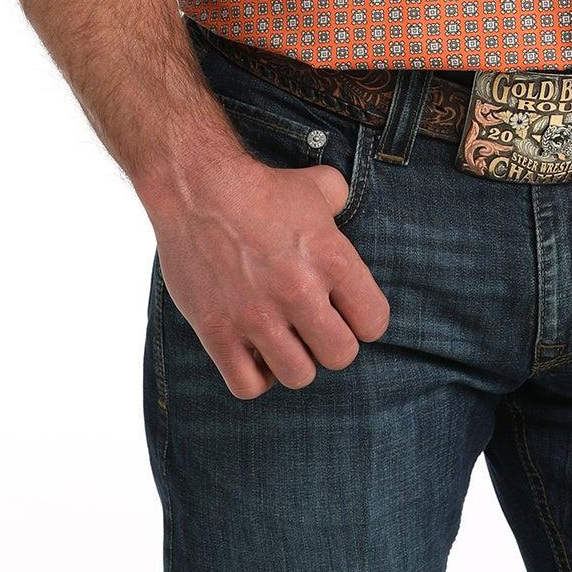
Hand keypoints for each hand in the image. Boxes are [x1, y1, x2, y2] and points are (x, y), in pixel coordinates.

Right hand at [151, 150, 390, 400]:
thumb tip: (344, 207)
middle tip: (314, 326)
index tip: (346, 311)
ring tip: (284, 340)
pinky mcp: (217, 331)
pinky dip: (255, 378)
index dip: (363, 320)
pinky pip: (247, 385)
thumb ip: (341, 200)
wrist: (197, 187)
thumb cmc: (259, 186)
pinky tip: (253, 353)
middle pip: (340, 355)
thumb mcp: (317, 186)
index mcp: (332, 260)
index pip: (374, 323)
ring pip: (297, 375)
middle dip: (331, 343)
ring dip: (294, 361)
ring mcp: (256, 316)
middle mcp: (299, 293)